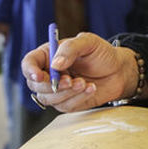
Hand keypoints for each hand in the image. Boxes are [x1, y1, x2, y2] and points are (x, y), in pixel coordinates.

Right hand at [22, 32, 136, 111]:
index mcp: (48, 55)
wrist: (118, 71)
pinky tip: (90, 88)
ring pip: (48, 98)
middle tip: (70, 80)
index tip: (40, 76)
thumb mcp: (88, 42)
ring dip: (67, 92)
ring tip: (84, 82)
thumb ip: (70, 49)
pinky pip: (64, 106)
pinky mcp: (67, 103)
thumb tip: (55, 64)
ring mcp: (56, 90)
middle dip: (52, 85)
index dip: (30, 70)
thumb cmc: (102, 54)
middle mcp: (48, 73)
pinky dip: (78, 98)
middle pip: (35, 85)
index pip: (29, 63)